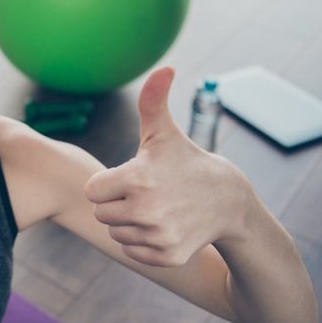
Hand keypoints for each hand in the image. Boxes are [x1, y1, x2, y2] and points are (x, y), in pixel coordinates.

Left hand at [84, 66, 253, 266]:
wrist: (229, 201)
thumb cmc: (186, 162)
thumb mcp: (165, 133)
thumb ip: (153, 101)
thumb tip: (164, 66)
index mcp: (136, 178)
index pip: (92, 191)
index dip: (107, 183)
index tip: (129, 177)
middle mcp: (146, 210)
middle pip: (101, 213)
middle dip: (117, 203)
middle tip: (145, 193)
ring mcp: (158, 235)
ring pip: (116, 233)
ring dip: (129, 223)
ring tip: (156, 208)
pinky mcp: (167, 255)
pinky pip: (132, 251)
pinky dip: (143, 242)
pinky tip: (163, 225)